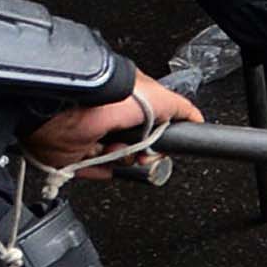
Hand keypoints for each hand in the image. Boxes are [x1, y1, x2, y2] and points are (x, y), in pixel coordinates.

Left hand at [26, 75, 204, 177]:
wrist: (69, 114)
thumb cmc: (110, 98)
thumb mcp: (159, 96)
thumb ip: (180, 108)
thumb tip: (197, 120)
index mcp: (129, 100)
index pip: (153, 123)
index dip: (161, 136)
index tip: (162, 143)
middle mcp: (110, 118)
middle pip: (138, 144)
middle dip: (143, 152)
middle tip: (141, 152)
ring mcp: (93, 136)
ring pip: (117, 159)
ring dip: (120, 159)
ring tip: (114, 151)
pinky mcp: (74, 154)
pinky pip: (93, 170)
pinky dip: (99, 170)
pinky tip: (102, 161)